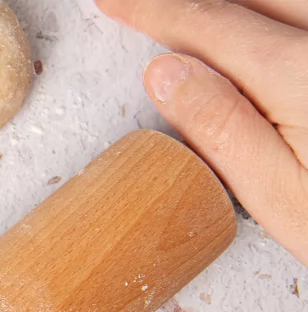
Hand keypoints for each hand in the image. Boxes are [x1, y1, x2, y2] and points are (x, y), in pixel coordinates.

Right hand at [97, 0, 307, 265]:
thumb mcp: (284, 200)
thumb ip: (223, 129)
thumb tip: (166, 72)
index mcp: (302, 77)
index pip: (207, 24)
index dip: (152, 9)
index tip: (113, 0)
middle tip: (144, 3)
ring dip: (244, 0)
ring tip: (205, 12)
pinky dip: (286, 9)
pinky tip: (268, 18)